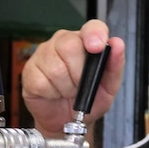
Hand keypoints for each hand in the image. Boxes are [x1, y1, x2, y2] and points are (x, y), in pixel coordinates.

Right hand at [21, 20, 124, 135]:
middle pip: (70, 46)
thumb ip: (114, 66)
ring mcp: (44, 54)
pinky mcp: (30, 70)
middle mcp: (64, 42)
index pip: (91, 27)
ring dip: (66, 87)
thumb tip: (117, 44)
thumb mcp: (108, 87)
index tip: (96, 47)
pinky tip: (54, 93)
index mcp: (86, 42)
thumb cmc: (88, 100)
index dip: (94, 34)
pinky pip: (42, 81)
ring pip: (56, 67)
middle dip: (79, 74)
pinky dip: (52, 93)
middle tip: (81, 85)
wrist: (68, 121)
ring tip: (68, 91)